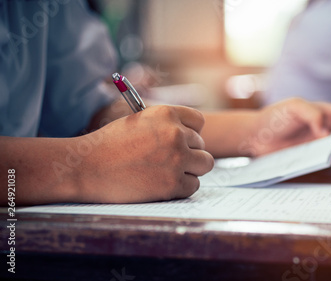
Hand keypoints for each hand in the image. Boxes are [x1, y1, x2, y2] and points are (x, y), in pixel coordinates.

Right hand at [78, 105, 213, 202]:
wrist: (85, 168)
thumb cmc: (109, 145)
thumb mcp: (139, 122)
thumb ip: (165, 126)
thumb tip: (190, 136)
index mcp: (167, 114)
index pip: (199, 122)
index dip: (191, 133)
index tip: (181, 142)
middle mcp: (175, 134)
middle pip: (202, 146)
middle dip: (188, 154)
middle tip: (165, 162)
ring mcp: (176, 159)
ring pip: (205, 165)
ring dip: (190, 170)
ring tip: (167, 173)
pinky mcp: (173, 184)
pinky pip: (193, 186)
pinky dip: (181, 188)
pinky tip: (161, 185)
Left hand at [246, 98, 330, 158]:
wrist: (258, 137)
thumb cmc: (277, 117)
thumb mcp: (294, 106)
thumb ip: (313, 114)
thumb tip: (326, 133)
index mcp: (329, 114)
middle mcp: (330, 131)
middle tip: (324, 139)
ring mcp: (324, 147)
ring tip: (315, 149)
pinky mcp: (316, 161)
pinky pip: (330, 165)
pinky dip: (326, 162)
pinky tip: (312, 159)